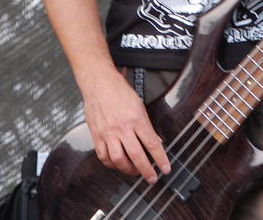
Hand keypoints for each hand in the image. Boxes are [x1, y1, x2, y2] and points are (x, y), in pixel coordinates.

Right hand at [82, 66, 170, 183]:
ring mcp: (108, 133)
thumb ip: (147, 125)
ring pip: (118, 160)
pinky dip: (111, 164)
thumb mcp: (140, 104)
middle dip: (146, 170)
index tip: (165, 168)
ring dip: (128, 170)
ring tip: (134, 171)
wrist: (99, 83)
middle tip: (152, 178)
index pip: (152, 143)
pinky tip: (117, 164)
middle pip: (136, 156)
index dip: (160, 159)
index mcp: (136, 118)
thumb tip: (156, 141)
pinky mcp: (97, 136)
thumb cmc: (119, 91)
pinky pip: (103, 156)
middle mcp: (122, 128)